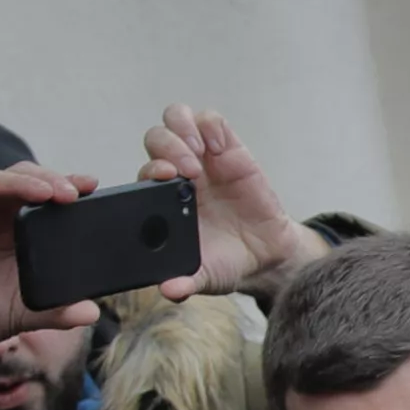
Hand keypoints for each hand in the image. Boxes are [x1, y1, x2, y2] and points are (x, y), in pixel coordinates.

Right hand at [0, 165, 100, 388]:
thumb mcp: (22, 316)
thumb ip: (55, 313)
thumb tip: (92, 312)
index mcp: (20, 236)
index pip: (49, 203)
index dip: (71, 190)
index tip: (96, 187)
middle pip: (29, 183)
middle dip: (55, 181)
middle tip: (79, 190)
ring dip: (27, 181)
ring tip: (52, 191)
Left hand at [139, 104, 324, 302]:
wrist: (266, 256)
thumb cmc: (228, 261)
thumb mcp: (206, 275)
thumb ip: (186, 281)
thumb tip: (169, 290)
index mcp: (162, 200)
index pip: (144, 174)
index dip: (149, 172)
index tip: (164, 181)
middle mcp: (179, 174)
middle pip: (157, 139)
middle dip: (167, 149)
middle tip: (187, 172)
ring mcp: (203, 158)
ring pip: (177, 120)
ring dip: (182, 131)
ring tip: (199, 152)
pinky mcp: (228, 149)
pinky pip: (210, 121)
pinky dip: (209, 126)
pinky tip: (218, 147)